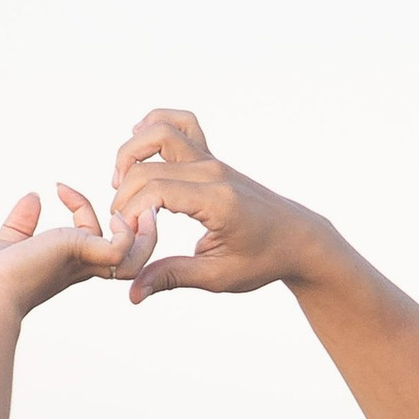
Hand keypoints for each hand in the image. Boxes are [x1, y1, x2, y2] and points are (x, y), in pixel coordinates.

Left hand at [0, 187, 152, 320]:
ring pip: (134, 255)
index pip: (91, 238)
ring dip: (145, 232)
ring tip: (142, 208)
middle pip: (125, 255)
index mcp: (64, 265)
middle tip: (140, 206)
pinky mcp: (85, 256)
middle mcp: (78, 267)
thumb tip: (33, 196)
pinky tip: (113, 216)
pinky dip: (126, 232)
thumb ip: (22, 221)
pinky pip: (123, 247)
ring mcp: (84, 263)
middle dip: (138, 232)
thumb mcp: (8, 241)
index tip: (58, 187)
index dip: (82, 208)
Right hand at [110, 108, 338, 303]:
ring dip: (130, 153)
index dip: (130, 214)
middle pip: (147, 167)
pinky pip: (181, 124)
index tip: (128, 239)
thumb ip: (173, 277)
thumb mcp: (219, 276)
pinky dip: (155, 125)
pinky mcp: (212, 157)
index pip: (155, 192)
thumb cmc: (264, 260)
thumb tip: (133, 293)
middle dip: (123, 196)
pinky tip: (140, 148)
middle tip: (122, 225)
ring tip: (120, 184)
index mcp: (217, 201)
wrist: (298, 238)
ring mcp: (213, 160)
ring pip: (160, 132)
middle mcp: (213, 172)